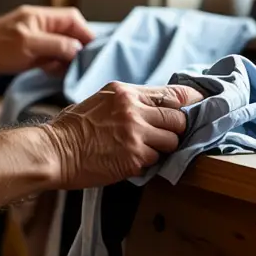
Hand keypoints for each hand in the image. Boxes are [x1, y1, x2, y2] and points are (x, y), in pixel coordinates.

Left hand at [0, 5, 94, 75]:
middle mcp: (39, 24)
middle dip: (76, 48)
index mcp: (41, 16)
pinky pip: (47, 55)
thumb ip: (57, 45)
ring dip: (65, 58)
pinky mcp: (26, 51)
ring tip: (67, 71)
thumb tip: (78, 49)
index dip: (86, 33)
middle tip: (81, 65)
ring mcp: (33, 37)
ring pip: (59, 46)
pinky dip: (53, 64)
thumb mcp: (31, 45)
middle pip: (68, 33)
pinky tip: (53, 72)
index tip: (94, 51)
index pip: (73, 19)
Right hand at [42, 82, 203, 188]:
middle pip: (179, 118)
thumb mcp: (101, 100)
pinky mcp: (134, 157)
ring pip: (172, 141)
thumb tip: (156, 107)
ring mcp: (135, 134)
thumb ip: (129, 102)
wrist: (54, 151)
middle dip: (175, 130)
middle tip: (162, 136)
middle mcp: (133, 109)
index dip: (191, 100)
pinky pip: (156, 160)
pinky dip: (147, 162)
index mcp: (124, 92)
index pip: (172, 93)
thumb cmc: (72, 128)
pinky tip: (129, 160)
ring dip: (162, 148)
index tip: (201, 104)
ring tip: (141, 149)